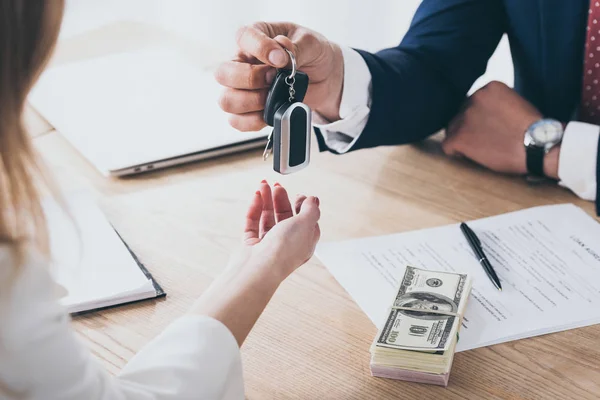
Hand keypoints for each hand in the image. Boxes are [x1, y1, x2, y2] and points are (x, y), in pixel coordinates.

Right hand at [214, 22, 343, 130]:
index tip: (280, 59)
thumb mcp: (312, 44)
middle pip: (223, 73)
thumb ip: (296, 46)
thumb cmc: (313, 54)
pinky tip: (270, 113)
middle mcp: (242, 62)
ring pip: (226, 100)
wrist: (325, 78)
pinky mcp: (249, 110)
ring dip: (251, 102)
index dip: (259, 49)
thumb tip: (281, 48)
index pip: (243, 37)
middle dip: (250, 79)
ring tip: (273, 97)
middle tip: (274, 79)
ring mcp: (242, 88)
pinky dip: (254, 121)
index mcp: (256, 37)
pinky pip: (237, 121)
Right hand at [231, 181, 320, 282]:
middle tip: (278, 187)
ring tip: (264, 185)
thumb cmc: (283, 251)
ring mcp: (267, 245)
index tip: (298, 195)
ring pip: (268, 218)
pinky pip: (253, 222)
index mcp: (304, 243)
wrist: (258, 268)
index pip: (306, 222)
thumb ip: (311, 210)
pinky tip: (257, 196)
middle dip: (282, 199)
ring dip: (267, 200)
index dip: (303, 207)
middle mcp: (286, 244)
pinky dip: (255, 208)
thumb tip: (314, 199)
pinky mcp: (251, 244)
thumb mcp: (305, 224)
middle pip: (286, 217)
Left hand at [443, 81, 558, 175]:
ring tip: (481, 148)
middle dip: (470, 127)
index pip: (473, 102)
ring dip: (463, 138)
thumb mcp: (516, 103)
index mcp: (489, 87)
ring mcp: (465, 117)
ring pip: (453, 129)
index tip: (491, 126)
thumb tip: (484, 114)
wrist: (538, 145)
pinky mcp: (459, 137)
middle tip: (486, 139)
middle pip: (461, 114)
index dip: (479, 117)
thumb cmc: (533, 129)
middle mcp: (474, 98)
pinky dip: (456, 152)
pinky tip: (470, 155)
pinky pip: (447, 145)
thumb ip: (496, 103)